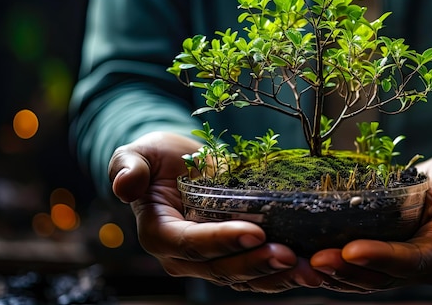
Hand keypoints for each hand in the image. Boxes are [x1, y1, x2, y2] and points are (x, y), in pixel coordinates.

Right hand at [108, 131, 323, 291]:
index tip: (256, 232)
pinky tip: (307, 268)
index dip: (223, 240)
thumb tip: (125, 186)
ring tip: (307, 269)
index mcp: (160, 234)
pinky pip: (256, 275)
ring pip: (243, 277)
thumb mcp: (138, 154)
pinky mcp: (232, 259)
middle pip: (221, 268)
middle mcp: (184, 257)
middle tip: (289, 255)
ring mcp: (209, 263)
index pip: (192, 243)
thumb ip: (127, 167)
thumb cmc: (158, 159)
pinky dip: (281, 275)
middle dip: (257, 263)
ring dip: (276, 276)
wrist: (179, 166)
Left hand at [310, 136, 431, 292]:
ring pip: (362, 274)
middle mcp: (424, 261)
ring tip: (298, 259)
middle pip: (380, 275)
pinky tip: (304, 249)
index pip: (412, 261)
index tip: (351, 250)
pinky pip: (355, 259)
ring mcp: (402, 256)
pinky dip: (331, 258)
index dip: (381, 258)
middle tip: (311, 260)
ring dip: (331, 270)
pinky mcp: (385, 245)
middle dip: (345, 270)